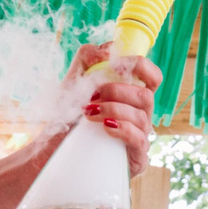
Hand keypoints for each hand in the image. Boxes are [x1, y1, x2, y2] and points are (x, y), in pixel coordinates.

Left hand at [69, 42, 160, 173]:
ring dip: (114, 109)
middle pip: (147, 96)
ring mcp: (140, 137)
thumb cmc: (69, 115)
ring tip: (89, 113)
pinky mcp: (136, 158)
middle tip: (93, 95)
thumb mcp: (74, 82)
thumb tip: (108, 50)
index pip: (153, 77)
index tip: (116, 65)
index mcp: (131, 96)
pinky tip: (105, 126)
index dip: (140, 66)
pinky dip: (122, 129)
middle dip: (118, 91)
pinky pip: (139, 140)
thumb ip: (89, 58)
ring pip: (142, 118)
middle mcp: (139, 115)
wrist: (54, 148)